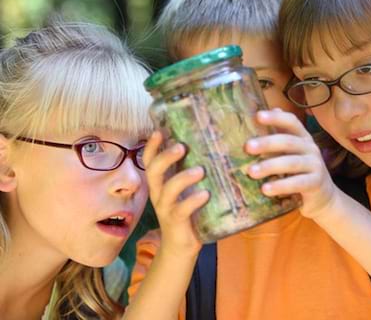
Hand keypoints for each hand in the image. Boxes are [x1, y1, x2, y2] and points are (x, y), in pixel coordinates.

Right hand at [143, 131, 209, 258]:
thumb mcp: (187, 189)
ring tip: (200, 171)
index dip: (152, 147)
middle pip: (154, 171)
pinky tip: (205, 194)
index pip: (150, 161)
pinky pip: (181, 210)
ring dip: (183, 178)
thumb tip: (211, 147)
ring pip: (168, 190)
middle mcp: (159, 194)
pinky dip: (193, 200)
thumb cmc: (188, 212)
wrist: (181, 248)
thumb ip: (192, 171)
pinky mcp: (176, 222)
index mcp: (161, 183)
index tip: (159, 131)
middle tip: (182, 146)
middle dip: (166, 156)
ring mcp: (166, 208)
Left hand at [245, 109, 337, 218]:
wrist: (322, 196)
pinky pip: (297, 183)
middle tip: (248, 147)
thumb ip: (277, 136)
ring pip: (291, 162)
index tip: (258, 116)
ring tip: (251, 172)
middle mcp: (310, 148)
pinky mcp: (316, 182)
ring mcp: (315, 165)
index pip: (291, 122)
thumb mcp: (289, 153)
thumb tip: (258, 114)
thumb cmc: (300, 171)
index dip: (276, 118)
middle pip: (288, 141)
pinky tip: (265, 189)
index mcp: (303, 137)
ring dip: (270, 166)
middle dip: (267, 143)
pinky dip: (281, 186)